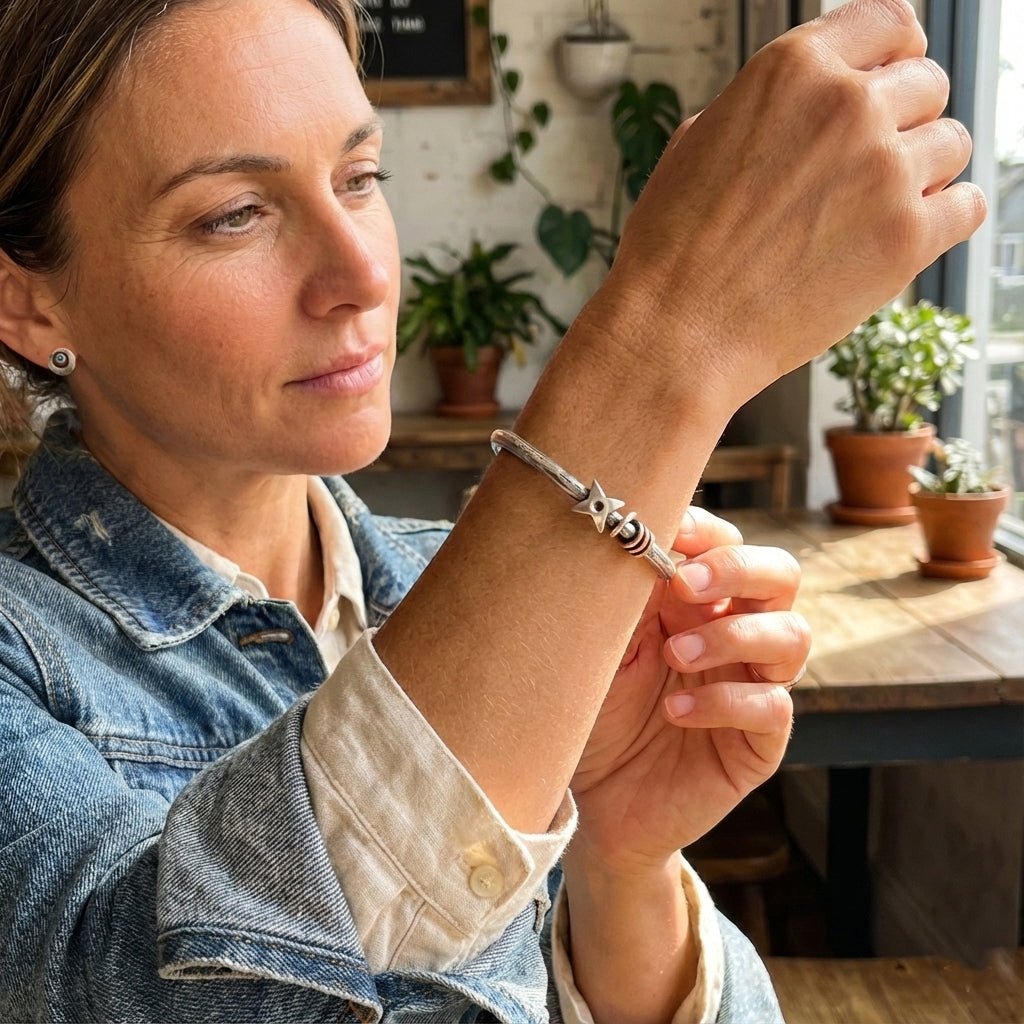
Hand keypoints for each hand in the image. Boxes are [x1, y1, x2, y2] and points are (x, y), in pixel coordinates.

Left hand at [569, 507, 807, 872]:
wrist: (593, 801)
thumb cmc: (593, 712)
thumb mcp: (603, 647)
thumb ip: (628, 598)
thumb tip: (641, 540)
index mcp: (696, 602)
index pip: (728, 543)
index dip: (706, 532)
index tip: (664, 532)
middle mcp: (735, 635)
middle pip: (780, 576)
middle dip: (739, 569)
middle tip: (685, 585)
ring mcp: (753, 687)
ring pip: (793, 635)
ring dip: (733, 636)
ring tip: (675, 656)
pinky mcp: (759, 742)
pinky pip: (773, 707)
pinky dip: (724, 702)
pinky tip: (676, 711)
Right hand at [597, 0, 984, 408]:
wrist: (676, 330)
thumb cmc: (674, 248)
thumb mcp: (700, 142)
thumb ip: (770, 110)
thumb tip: (807, 108)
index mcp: (792, 69)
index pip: (887, 22)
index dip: (895, 51)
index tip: (895, 75)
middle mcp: (848, 105)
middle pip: (926, 85)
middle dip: (903, 122)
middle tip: (865, 170)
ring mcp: (885, 170)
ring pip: (952, 145)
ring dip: (923, 173)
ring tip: (871, 213)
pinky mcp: (908, 238)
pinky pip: (967, 206)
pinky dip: (946, 218)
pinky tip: (905, 236)